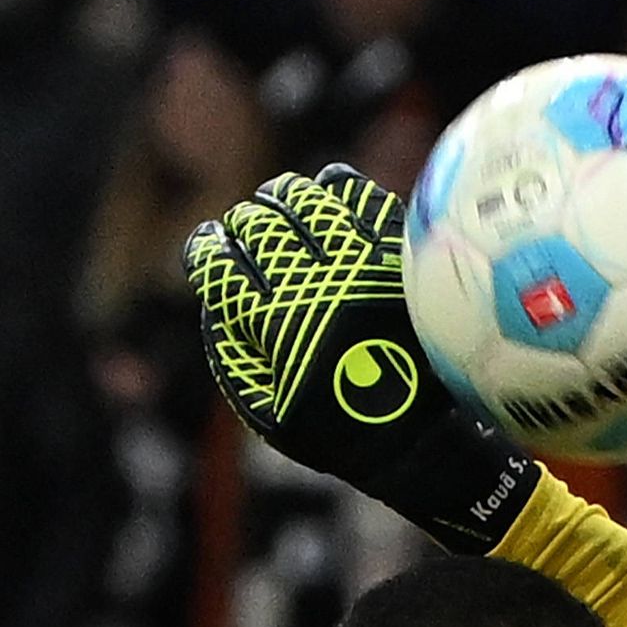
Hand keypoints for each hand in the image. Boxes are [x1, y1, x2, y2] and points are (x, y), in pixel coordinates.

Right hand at [183, 165, 537, 553]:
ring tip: (278, 211)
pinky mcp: (396, 253)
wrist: (421, 436)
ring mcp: (362, 265)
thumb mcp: (266, 410)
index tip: (206, 252)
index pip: (222, 267)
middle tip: (243, 235)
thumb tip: (213, 297)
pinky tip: (325, 203)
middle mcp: (320, 288)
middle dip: (241, 226)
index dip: (205, 253)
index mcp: (281, 326)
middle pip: (260, 225)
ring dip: (281, 200)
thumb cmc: (336, 426)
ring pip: (306, 200)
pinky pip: (359, 196)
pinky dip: (334, 191)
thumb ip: (231, 351)